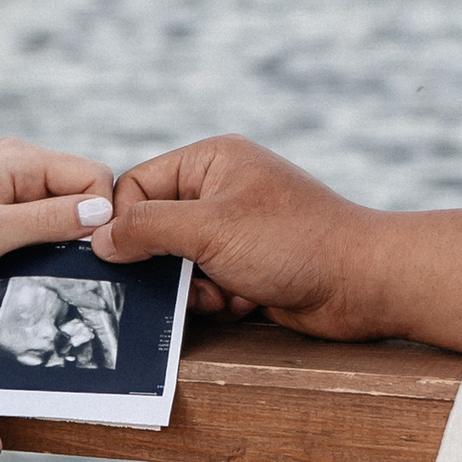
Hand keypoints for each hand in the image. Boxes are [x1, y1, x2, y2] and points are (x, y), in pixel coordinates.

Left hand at [0, 138, 117, 291]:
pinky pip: (52, 221)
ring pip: (72, 210)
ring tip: (41, 264)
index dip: (99, 215)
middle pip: (87, 192)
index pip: (94, 177)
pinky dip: (50, 243)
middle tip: (60, 262)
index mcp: (21, 159)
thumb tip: (99, 213)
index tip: (82, 253)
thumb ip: (44, 221)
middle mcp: (25, 165)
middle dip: (84, 229)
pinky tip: (34, 261)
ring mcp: (20, 185)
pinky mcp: (14, 207)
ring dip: (66, 239)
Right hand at [99, 135, 379, 331]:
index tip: (125, 259)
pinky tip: (245, 300)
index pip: (138, 186)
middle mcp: (222, 190)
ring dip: (194, 287)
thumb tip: (99, 239)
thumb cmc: (292, 242)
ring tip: (222, 291)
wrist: (363, 282)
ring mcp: (237, 229)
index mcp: (211, 161)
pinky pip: (207, 284)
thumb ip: (147, 229)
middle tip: (183, 279)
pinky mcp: (250, 265)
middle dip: (166, 263)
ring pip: (180, 264)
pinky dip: (219, 299)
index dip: (127, 225)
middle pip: (157, 228)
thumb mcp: (209, 229)